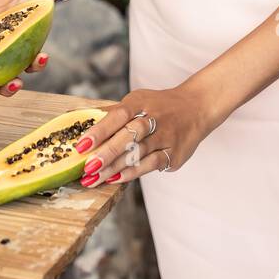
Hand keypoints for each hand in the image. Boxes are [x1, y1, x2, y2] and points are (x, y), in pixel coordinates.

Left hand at [74, 84, 210, 188]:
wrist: (197, 107)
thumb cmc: (160, 105)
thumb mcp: (139, 100)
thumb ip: (115, 112)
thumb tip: (84, 118)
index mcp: (142, 101)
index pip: (118, 114)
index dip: (100, 130)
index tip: (81, 145)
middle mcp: (155, 117)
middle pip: (129, 135)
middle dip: (107, 152)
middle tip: (87, 167)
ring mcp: (167, 136)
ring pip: (139, 152)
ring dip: (115, 167)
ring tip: (95, 178)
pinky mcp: (175, 153)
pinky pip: (152, 164)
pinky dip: (134, 172)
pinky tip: (117, 179)